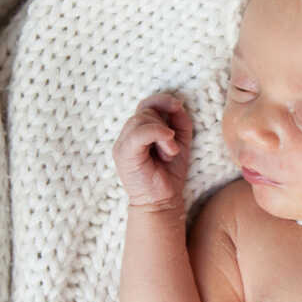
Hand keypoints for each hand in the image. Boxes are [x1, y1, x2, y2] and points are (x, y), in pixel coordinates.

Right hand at [112, 93, 192, 209]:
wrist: (162, 201)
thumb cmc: (170, 173)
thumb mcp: (179, 141)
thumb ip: (179, 121)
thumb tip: (178, 104)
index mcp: (138, 131)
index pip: (146, 104)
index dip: (162, 100)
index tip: (178, 105)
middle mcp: (127, 135)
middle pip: (145, 110)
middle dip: (164, 123)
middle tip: (173, 147)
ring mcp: (122, 143)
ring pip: (142, 119)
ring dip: (163, 133)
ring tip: (170, 153)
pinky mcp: (122, 153)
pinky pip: (138, 132)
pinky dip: (156, 133)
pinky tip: (168, 145)